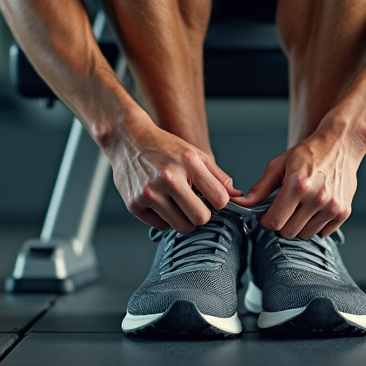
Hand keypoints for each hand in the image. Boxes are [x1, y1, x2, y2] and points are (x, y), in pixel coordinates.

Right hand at [104, 117, 240, 232]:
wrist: (127, 139)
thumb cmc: (163, 146)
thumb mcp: (194, 154)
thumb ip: (218, 176)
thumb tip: (237, 196)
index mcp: (188, 163)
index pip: (219, 199)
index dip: (219, 203)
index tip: (213, 199)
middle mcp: (168, 178)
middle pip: (200, 218)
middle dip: (201, 214)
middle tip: (195, 204)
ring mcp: (149, 193)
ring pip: (181, 227)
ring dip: (183, 218)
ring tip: (177, 202)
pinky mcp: (135, 204)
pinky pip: (161, 226)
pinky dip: (164, 218)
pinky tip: (160, 201)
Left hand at [233, 120, 364, 238]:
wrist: (340, 145)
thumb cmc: (309, 153)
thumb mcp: (279, 165)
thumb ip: (260, 188)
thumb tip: (241, 204)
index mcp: (298, 185)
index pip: (274, 222)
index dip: (265, 220)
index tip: (266, 214)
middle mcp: (317, 198)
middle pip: (288, 232)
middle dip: (281, 223)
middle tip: (283, 208)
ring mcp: (333, 207)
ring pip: (305, 235)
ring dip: (298, 225)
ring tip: (300, 206)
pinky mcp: (344, 213)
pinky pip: (323, 233)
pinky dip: (315, 225)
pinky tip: (315, 208)